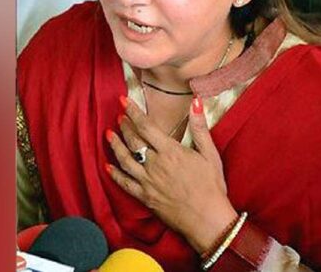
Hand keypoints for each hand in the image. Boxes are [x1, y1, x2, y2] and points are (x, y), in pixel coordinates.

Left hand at [105, 96, 237, 253]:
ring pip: (124, 159)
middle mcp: (155, 164)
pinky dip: (115, 174)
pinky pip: (125, 183)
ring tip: (109, 135)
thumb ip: (200, 128)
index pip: (146, 126)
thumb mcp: (210, 154)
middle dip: (124, 126)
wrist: (207, 219)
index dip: (133, 112)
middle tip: (119, 117)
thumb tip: (196, 102)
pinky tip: (108, 166)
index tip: (124, 101)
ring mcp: (147, 181)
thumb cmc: (212, 186)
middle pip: (133, 141)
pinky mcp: (144, 197)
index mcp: (170, 151)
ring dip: (115, 145)